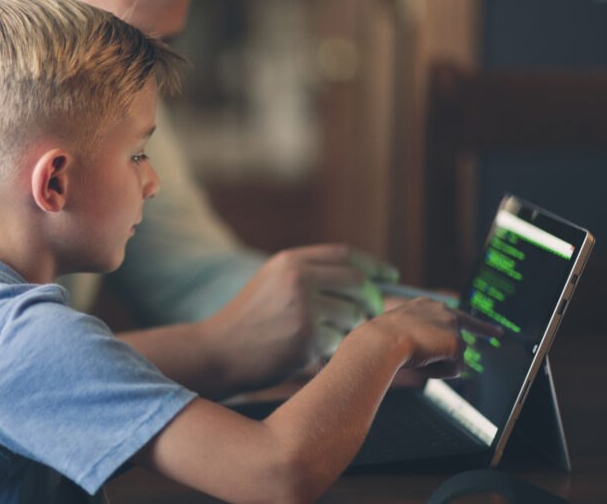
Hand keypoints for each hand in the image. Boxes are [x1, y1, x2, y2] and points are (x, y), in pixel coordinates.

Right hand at [201, 244, 389, 392]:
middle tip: (371, 314)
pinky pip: (339, 342)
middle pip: (358, 283)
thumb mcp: (273, 283)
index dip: (373, 265)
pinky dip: (331, 349)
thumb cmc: (248, 322)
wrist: (217, 352)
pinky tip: (306, 351)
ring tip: (323, 336)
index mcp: (290, 261)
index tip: (390, 276)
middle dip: (372, 300)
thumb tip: (365, 282)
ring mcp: (304, 308)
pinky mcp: (307, 338)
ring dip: (349, 329)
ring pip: (353, 316)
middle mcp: (298, 278)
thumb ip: (310, 276)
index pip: (345, 255)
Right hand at [368, 297, 501, 378]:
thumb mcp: (398, 335)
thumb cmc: (382, 341)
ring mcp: (450, 325)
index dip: (467, 318)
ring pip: (454, 356)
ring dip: (438, 364)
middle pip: (469, 324)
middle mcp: (441, 310)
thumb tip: (433, 358)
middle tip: (498, 332)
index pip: (451, 312)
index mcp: (424, 305)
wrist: (381, 341)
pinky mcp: (456, 343)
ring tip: (416, 359)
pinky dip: (439, 372)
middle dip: (485, 329)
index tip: (483, 321)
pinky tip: (424, 364)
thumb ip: (418, 340)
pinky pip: (453, 369)